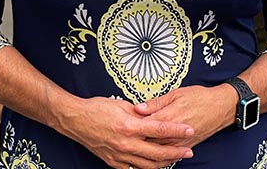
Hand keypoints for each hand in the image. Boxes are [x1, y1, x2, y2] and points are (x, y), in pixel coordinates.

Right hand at [63, 96, 193, 168]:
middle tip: (189, 150)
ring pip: (148, 165)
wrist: (76, 120)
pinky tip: (155, 164)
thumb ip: (139, 112)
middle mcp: (126, 143)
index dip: (177, 131)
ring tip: (176, 158)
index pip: (159, 130)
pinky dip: (147, 168)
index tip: (190, 130)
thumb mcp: (121, 104)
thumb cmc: (97, 108)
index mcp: (129, 126)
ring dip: (164, 163)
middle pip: (158, 153)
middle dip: (176, 152)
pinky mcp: (114, 163)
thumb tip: (153, 116)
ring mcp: (120, 156)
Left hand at [134, 85, 236, 147]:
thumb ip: (155, 103)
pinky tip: (150, 155)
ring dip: (146, 150)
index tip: (123, 121)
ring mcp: (179, 143)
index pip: (144, 126)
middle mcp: (173, 134)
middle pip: (148, 141)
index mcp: (168, 117)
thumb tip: (138, 108)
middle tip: (125, 135)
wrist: (220, 108)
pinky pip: (168, 156)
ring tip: (134, 146)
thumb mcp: (176, 93)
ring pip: (157, 151)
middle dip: (136, 139)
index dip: (132, 124)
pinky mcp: (185, 147)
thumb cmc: (199, 97)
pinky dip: (158, 156)